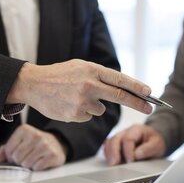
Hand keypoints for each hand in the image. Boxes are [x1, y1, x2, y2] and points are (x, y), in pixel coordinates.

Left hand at [0, 124, 66, 170]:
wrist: (56, 144)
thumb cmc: (34, 144)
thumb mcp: (20, 142)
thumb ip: (5, 149)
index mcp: (24, 130)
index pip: (8, 149)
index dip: (10, 156)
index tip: (16, 155)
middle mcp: (35, 135)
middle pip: (17, 157)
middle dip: (19, 161)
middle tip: (25, 158)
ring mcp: (45, 145)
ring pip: (26, 164)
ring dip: (28, 165)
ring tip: (33, 159)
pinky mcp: (52, 154)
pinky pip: (37, 167)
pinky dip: (37, 167)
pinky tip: (40, 161)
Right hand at [7, 59, 152, 121]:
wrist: (33, 84)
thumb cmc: (60, 74)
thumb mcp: (80, 67)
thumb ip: (100, 76)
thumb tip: (121, 88)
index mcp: (92, 70)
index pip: (120, 80)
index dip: (137, 87)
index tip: (150, 93)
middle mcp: (89, 85)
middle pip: (120, 96)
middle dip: (138, 103)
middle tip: (150, 108)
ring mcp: (82, 101)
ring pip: (101, 109)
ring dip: (95, 105)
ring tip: (76, 96)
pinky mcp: (75, 115)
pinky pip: (88, 116)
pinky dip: (83, 112)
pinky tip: (70, 104)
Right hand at [104, 124, 165, 165]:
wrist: (154, 141)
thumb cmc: (155, 142)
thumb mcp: (157, 144)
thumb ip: (148, 149)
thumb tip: (137, 155)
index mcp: (136, 129)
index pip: (128, 138)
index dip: (128, 150)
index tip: (131, 161)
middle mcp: (126, 132)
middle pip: (115, 139)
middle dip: (114, 152)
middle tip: (115, 163)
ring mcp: (120, 138)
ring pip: (109, 143)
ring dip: (109, 154)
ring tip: (112, 164)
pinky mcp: (116, 145)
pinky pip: (108, 148)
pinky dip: (108, 155)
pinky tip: (110, 162)